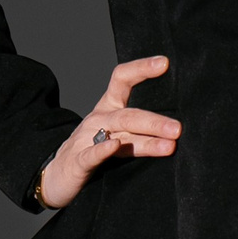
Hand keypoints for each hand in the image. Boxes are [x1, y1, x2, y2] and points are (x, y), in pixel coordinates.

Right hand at [37, 56, 179, 209]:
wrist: (58, 175)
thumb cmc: (94, 151)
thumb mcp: (119, 135)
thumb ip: (143, 130)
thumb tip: (179, 127)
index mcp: (108, 107)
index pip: (122, 79)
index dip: (141, 68)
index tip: (164, 62)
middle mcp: (99, 119)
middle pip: (128, 115)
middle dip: (154, 121)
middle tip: (178, 128)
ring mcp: (86, 139)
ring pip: (118, 134)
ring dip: (145, 140)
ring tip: (168, 145)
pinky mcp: (78, 161)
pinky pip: (92, 154)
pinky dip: (103, 149)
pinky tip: (116, 145)